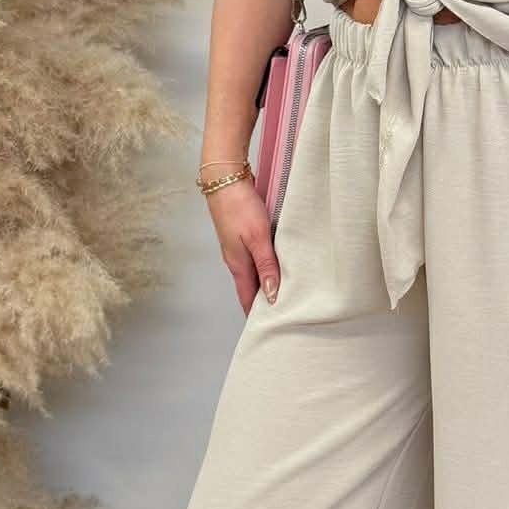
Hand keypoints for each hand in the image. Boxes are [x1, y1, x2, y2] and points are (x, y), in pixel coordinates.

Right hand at [206, 175, 279, 316]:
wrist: (224, 179)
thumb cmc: (239, 207)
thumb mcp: (258, 238)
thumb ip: (267, 266)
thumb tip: (272, 296)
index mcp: (238, 265)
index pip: (247, 299)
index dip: (256, 315)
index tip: (269, 329)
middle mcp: (236, 260)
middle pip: (250, 288)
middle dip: (263, 303)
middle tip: (282, 315)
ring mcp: (237, 247)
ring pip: (254, 273)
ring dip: (266, 284)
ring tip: (284, 294)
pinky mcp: (242, 235)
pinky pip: (255, 258)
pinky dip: (266, 267)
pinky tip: (277, 265)